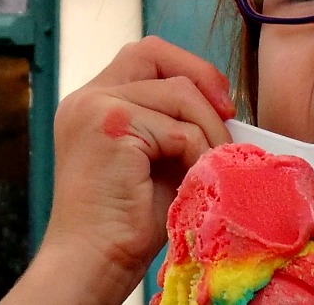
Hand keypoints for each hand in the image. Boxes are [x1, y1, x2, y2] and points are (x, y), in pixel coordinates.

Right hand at [1, 37, 233, 303]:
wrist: (93, 260)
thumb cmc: (122, 223)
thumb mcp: (151, 160)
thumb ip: (172, 125)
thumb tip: (224, 110)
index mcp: (91, 104)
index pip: (142, 57)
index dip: (185, 69)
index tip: (218, 105)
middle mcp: (86, 98)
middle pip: (153, 52)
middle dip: (200, 77)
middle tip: (227, 115)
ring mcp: (95, 107)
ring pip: (179, 93)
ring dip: (209, 130)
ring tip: (210, 166)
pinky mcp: (112, 124)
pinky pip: (180, 128)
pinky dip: (200, 154)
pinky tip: (195, 180)